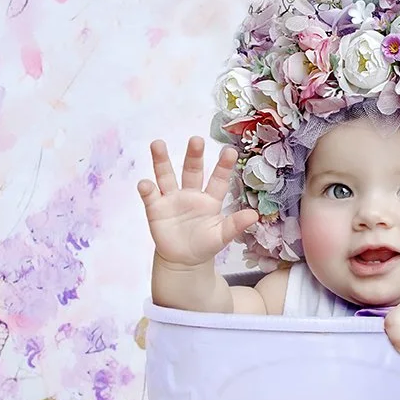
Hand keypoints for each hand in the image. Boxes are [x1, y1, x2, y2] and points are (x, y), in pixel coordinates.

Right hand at [137, 137, 259, 268]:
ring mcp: (172, 199)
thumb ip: (235, 225)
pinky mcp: (156, 208)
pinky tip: (145, 184)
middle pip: (191, 170)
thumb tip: (254, 215)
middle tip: (196, 139)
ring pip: (166, 176)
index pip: (218, 180)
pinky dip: (146, 189)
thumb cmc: (205, 244)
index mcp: (210, 199)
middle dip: (194, 155)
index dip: (223, 166)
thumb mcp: (221, 236)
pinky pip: (150, 196)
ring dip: (161, 160)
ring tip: (158, 144)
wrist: (183, 260)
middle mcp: (191, 194)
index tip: (230, 151)